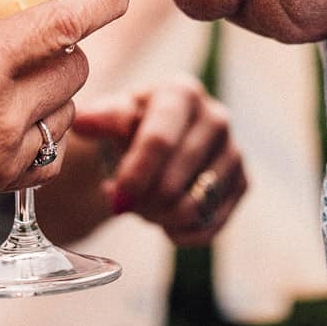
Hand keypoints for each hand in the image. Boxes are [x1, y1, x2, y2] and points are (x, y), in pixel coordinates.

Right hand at [0, 0, 139, 255]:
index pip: (63, 25)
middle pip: (75, 62)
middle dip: (68, 35)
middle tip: (38, 18)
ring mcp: (0, 156)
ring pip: (69, 105)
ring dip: (59, 81)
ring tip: (20, 66)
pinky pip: (51, 150)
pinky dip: (48, 128)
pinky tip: (14, 114)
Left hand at [73, 75, 246, 246]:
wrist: (157, 141)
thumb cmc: (129, 125)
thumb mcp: (109, 115)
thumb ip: (100, 118)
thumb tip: (84, 123)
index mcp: (182, 92)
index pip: (160, 140)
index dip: (136, 173)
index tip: (115, 195)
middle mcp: (216, 117)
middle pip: (175, 181)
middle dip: (142, 202)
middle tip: (122, 203)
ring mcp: (233, 151)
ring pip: (194, 207)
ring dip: (159, 217)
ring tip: (142, 207)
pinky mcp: (242, 182)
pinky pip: (210, 225)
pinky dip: (180, 233)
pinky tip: (163, 220)